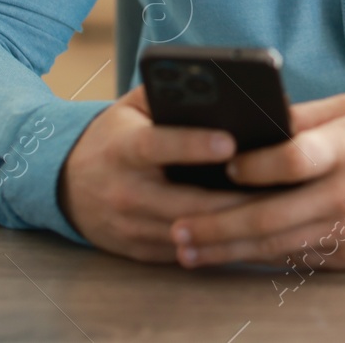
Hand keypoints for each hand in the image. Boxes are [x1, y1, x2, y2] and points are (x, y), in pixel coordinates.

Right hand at [57, 84, 267, 262]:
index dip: (192, 144)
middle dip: (234, 198)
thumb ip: (168, 97)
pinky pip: (187, 255)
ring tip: (277, 213)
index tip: (230, 141)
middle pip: (185, 202)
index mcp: (122, 149)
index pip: (157, 145)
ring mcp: (131, 227)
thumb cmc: (115, 136)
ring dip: (234, 227)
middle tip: (279, 189)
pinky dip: (221, 246)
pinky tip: (255, 236)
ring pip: (191, 234)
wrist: (64, 183)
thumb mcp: (132, 107)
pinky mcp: (140, 252)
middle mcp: (124, 191)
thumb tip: (220, 89)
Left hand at [170, 93, 344, 269]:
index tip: (223, 167)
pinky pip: (293, 259)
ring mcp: (343, 230)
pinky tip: (226, 257)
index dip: (256, 166)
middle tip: (178, 228)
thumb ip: (305, 118)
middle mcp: (341, 194)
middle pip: (270, 215)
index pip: (293, 159)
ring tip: (186, 249)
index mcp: (343, 149)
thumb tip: (255, 122)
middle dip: (218, 225)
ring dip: (226, 250)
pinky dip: (257, 260)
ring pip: (274, 246)